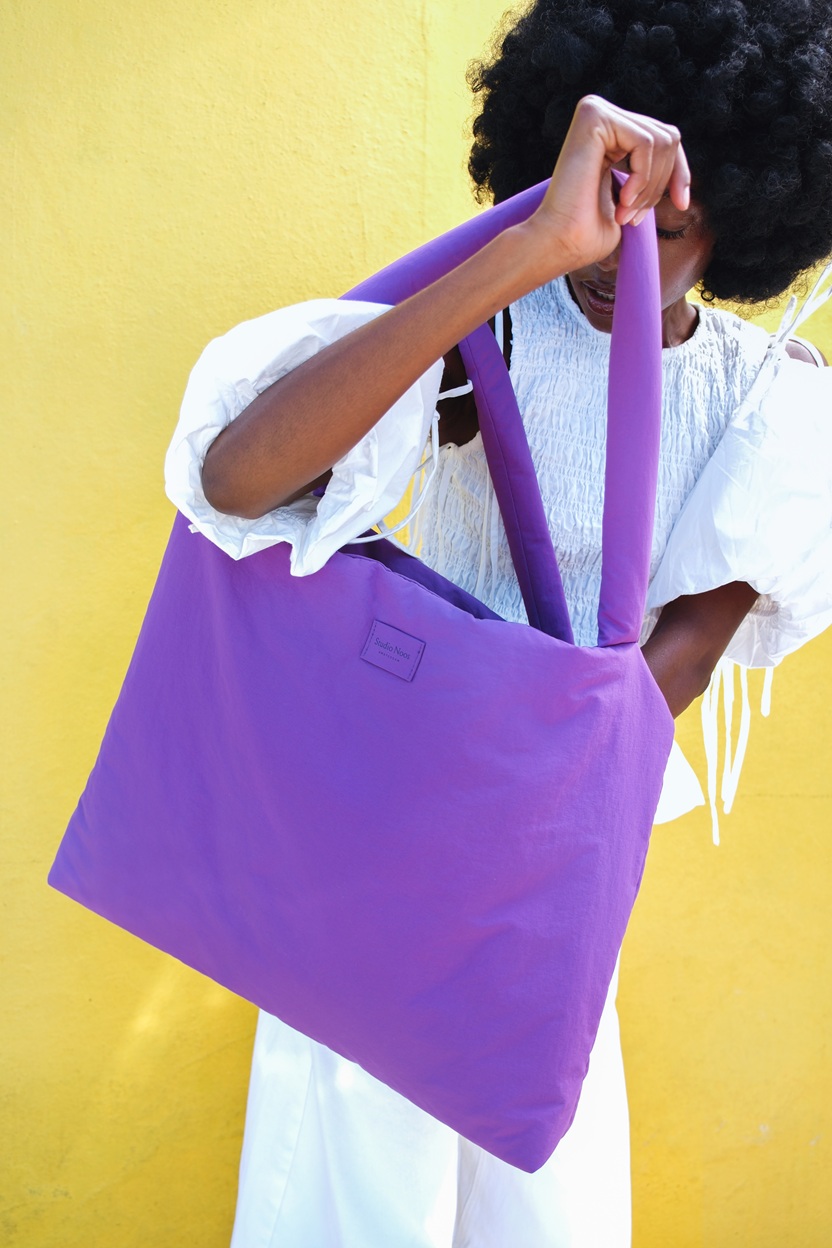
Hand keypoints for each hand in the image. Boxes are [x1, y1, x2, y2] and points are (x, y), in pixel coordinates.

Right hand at [522, 95, 690, 279]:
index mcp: (608, 132)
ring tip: (625, 213)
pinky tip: (621, 200)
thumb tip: (676, 159)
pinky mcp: (595, 115)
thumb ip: (650, 172)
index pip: (664, 138)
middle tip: (634, 218)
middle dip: (662, 183)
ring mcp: (597, 110)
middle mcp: (601, 114)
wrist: (559, 242)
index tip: (681, 204)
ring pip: (661, 140)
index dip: (679, 172)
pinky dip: (642, 178)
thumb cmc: (588, 233)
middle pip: (668, 136)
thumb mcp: (631, 198)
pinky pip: (645, 142)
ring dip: (650, 186)